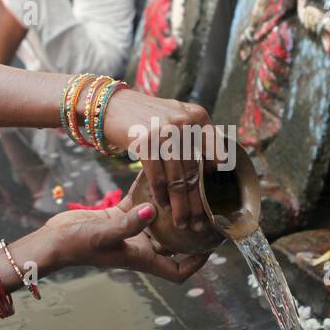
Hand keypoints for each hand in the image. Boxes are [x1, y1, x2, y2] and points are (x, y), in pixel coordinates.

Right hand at [43, 199, 208, 282]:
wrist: (52, 240)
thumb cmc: (77, 245)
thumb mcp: (104, 234)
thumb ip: (128, 223)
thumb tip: (152, 210)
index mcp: (142, 258)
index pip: (178, 271)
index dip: (197, 263)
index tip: (211, 246)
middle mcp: (140, 246)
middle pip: (174, 243)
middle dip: (190, 229)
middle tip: (206, 209)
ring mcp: (129, 231)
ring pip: (159, 221)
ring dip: (170, 207)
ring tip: (187, 188)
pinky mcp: (116, 217)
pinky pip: (138, 203)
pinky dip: (147, 192)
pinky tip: (156, 173)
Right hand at [101, 89, 218, 234]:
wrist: (112, 106)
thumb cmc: (147, 117)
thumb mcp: (177, 116)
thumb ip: (196, 134)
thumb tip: (215, 166)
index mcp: (198, 116)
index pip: (217, 153)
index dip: (216, 180)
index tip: (215, 200)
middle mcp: (185, 122)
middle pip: (195, 172)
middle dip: (198, 202)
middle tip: (200, 223)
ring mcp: (165, 131)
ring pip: (177, 178)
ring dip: (180, 206)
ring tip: (182, 223)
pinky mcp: (145, 142)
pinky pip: (157, 176)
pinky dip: (160, 194)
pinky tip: (163, 207)